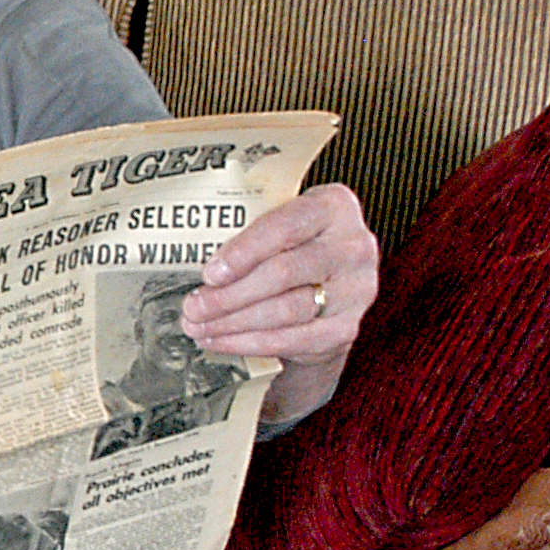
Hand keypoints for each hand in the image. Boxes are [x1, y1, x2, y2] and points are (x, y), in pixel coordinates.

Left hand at [181, 185, 378, 425]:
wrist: (330, 287)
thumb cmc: (293, 248)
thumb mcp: (279, 227)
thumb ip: (249, 238)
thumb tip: (199, 271)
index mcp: (334, 206)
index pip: (284, 227)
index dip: (243, 252)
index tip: (209, 273)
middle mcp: (353, 246)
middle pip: (283, 273)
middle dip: (230, 295)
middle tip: (193, 307)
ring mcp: (356, 289)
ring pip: (286, 310)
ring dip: (234, 323)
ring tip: (199, 326)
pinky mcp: (346, 327)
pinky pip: (293, 340)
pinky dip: (250, 343)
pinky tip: (221, 341)